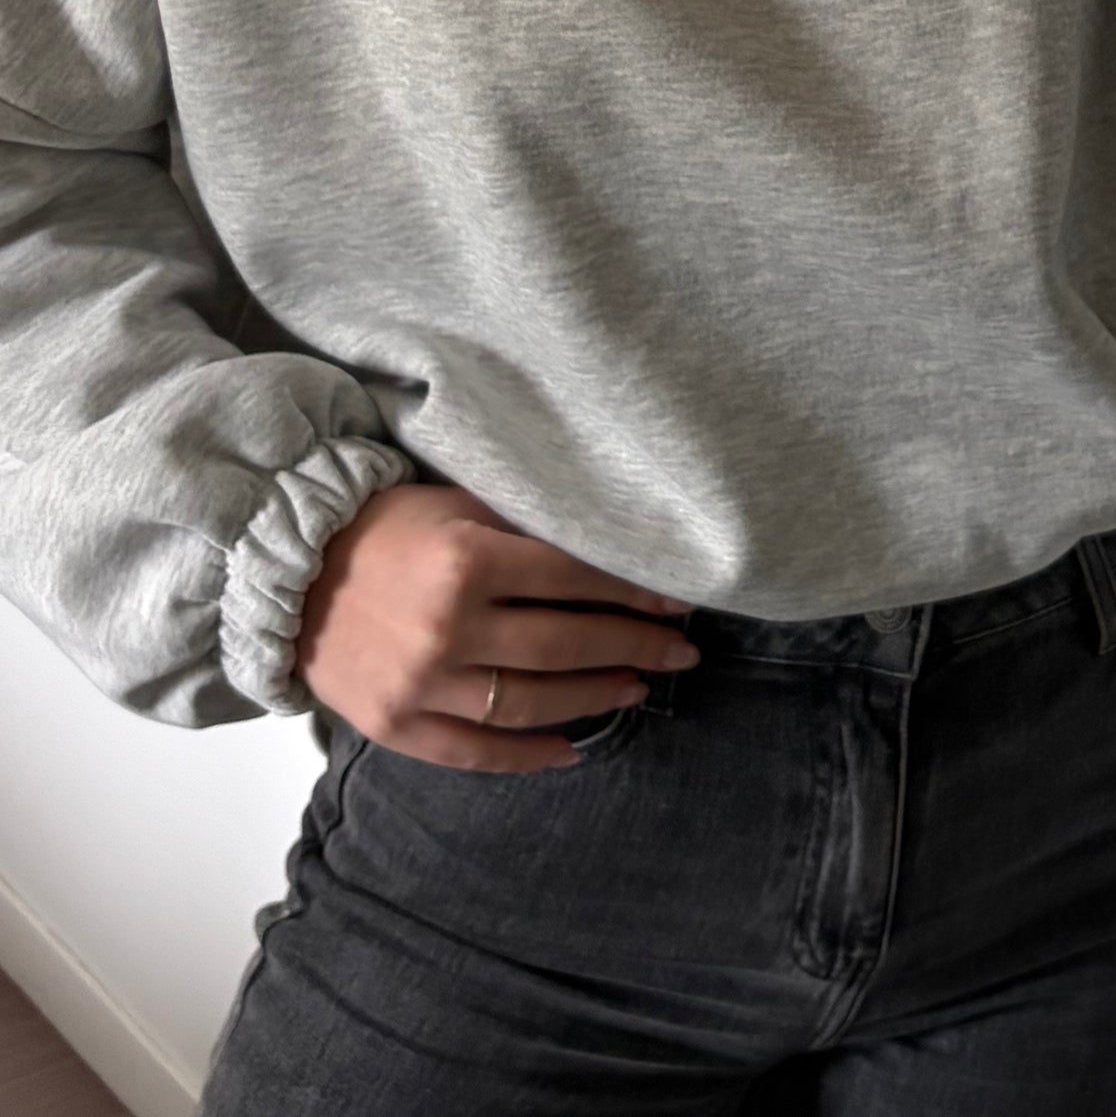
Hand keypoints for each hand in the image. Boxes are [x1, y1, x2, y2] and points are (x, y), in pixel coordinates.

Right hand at [292, 483, 699, 773]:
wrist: (287, 571)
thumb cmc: (384, 527)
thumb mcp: (456, 506)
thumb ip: (522, 532)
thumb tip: (606, 549)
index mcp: (467, 560)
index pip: (573, 579)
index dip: (633, 591)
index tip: (677, 601)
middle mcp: (448, 626)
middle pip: (565, 645)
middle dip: (634, 648)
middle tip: (681, 653)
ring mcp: (422, 683)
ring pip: (531, 702)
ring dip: (594, 698)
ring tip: (637, 689)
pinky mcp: (397, 726)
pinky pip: (476, 752)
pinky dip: (528, 756)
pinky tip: (571, 749)